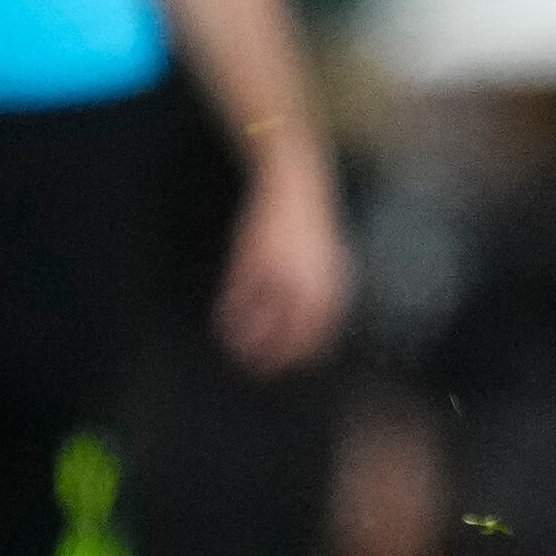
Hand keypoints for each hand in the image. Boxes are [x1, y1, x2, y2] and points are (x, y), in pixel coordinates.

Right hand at [214, 144, 350, 374]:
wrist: (296, 187)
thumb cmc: (311, 229)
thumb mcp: (328, 261)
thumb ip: (324, 294)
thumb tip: (316, 330)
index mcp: (331, 282)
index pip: (319, 331)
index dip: (302, 353)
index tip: (287, 367)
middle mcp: (308, 281)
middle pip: (289, 332)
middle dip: (272, 355)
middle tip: (256, 368)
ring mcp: (280, 270)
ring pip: (260, 316)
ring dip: (245, 338)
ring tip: (235, 348)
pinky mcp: (255, 259)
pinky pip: (241, 295)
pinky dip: (231, 312)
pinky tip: (224, 321)